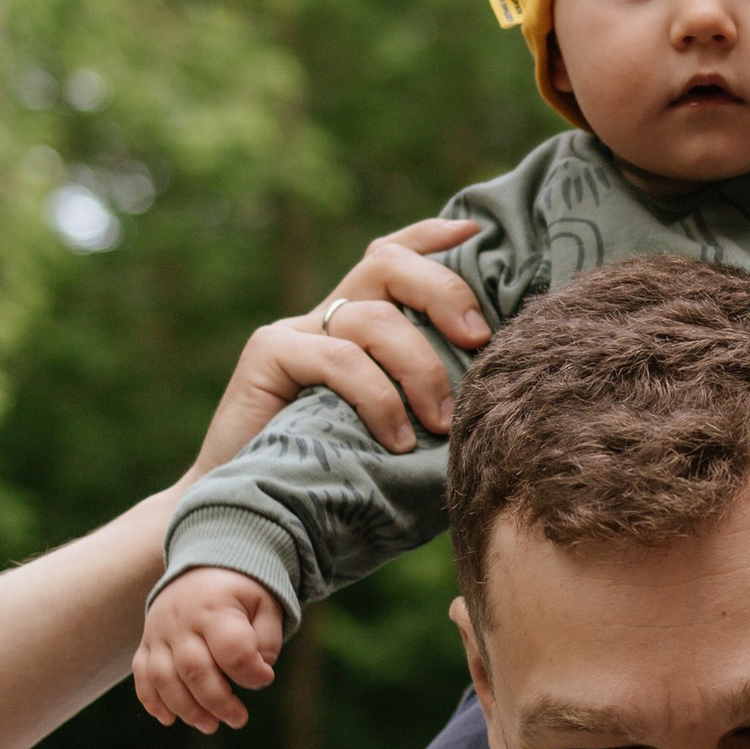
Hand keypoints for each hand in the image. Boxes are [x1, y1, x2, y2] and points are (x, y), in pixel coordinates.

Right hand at [134, 568, 287, 732]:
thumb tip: (261, 668)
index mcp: (216, 608)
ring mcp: (159, 633)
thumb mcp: (265, 602)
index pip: (232, 649)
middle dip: (218, 702)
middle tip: (238, 718)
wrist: (200, 567)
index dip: (251, 672)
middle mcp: (182, 621)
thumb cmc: (239, 591)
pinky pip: (141, 676)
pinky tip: (170, 719)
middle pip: (195, 670)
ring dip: (186, 709)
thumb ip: (268, 636)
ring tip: (210, 725)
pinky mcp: (146, 643)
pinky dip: (152, 701)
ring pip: (164, 678)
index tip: (265, 678)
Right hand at [177, 216, 485, 482]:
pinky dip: (378, 397)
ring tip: (441, 423)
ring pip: (372, 317)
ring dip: (420, 368)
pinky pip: (339, 358)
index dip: (432, 237)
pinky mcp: (267, 355)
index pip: (394, 258)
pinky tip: (396, 440)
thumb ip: (428, 399)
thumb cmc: (337, 483)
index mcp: (357, 325)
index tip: (478, 232)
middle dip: (443, 291)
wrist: (252, 516)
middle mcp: (325, 318)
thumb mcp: (395, 432)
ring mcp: (294, 332)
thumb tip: (497, 386)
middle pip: (387, 264)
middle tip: (478, 340)